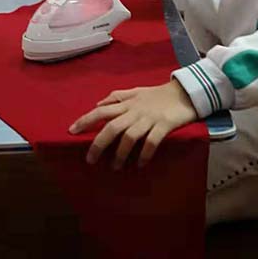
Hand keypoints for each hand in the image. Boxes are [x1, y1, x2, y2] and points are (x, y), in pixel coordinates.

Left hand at [69, 80, 197, 168]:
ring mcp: (150, 118)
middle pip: (112, 126)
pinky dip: (144, 154)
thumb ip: (117, 97)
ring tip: (115, 167)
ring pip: (130, 136)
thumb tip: (97, 104)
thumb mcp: (136, 91)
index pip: (102, 110)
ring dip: (120, 153)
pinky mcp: (164, 125)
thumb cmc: (158, 94)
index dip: (86, 120)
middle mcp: (135, 111)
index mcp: (128, 103)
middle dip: (99, 143)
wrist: (185, 92)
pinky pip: (152, 141)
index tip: (71, 131)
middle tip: (90, 159)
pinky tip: (140, 165)